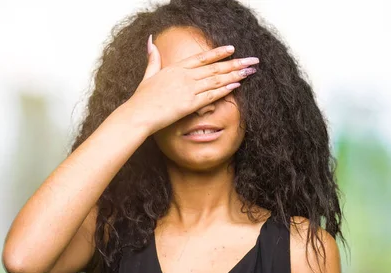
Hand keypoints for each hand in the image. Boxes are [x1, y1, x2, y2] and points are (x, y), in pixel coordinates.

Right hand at [123, 35, 258, 135]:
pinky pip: (211, 95)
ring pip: (216, 80)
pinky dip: (224, 90)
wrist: (139, 114)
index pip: (202, 57)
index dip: (218, 53)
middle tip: (251, 60)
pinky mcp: (190, 104)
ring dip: (235, 75)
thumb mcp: (148, 74)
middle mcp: (185, 76)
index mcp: (176, 68)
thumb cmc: (142, 98)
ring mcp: (188, 89)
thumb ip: (153, 58)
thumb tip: (151, 41)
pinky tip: (236, 85)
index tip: (232, 49)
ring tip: (249, 71)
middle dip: (235, 63)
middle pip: (215, 68)